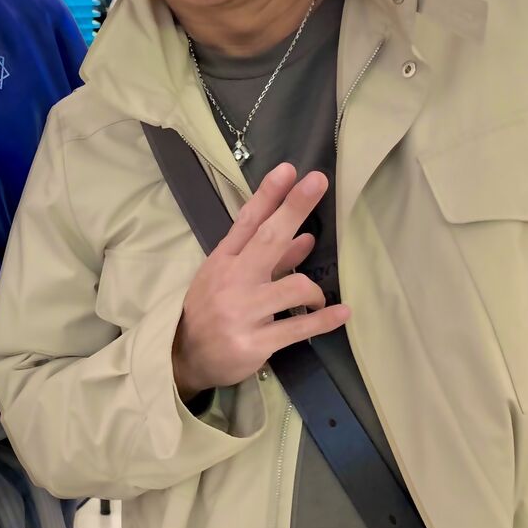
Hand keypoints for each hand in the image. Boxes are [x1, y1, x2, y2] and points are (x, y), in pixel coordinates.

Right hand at [172, 164, 349, 397]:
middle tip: (318, 181)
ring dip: (314, 291)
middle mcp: (231, 281)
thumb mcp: (229, 279)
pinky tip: (342, 313)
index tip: (289, 170)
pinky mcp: (254, 342)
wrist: (185, 358)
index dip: (269, 195)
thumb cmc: (211, 312)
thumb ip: (268, 259)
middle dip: (294, 208)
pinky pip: (298, 327)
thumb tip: (306, 237)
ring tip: (318, 299)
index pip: (247, 221)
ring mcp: (242, 312)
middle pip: (268, 238)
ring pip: (293, 286)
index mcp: (223, 261)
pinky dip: (323, 320)